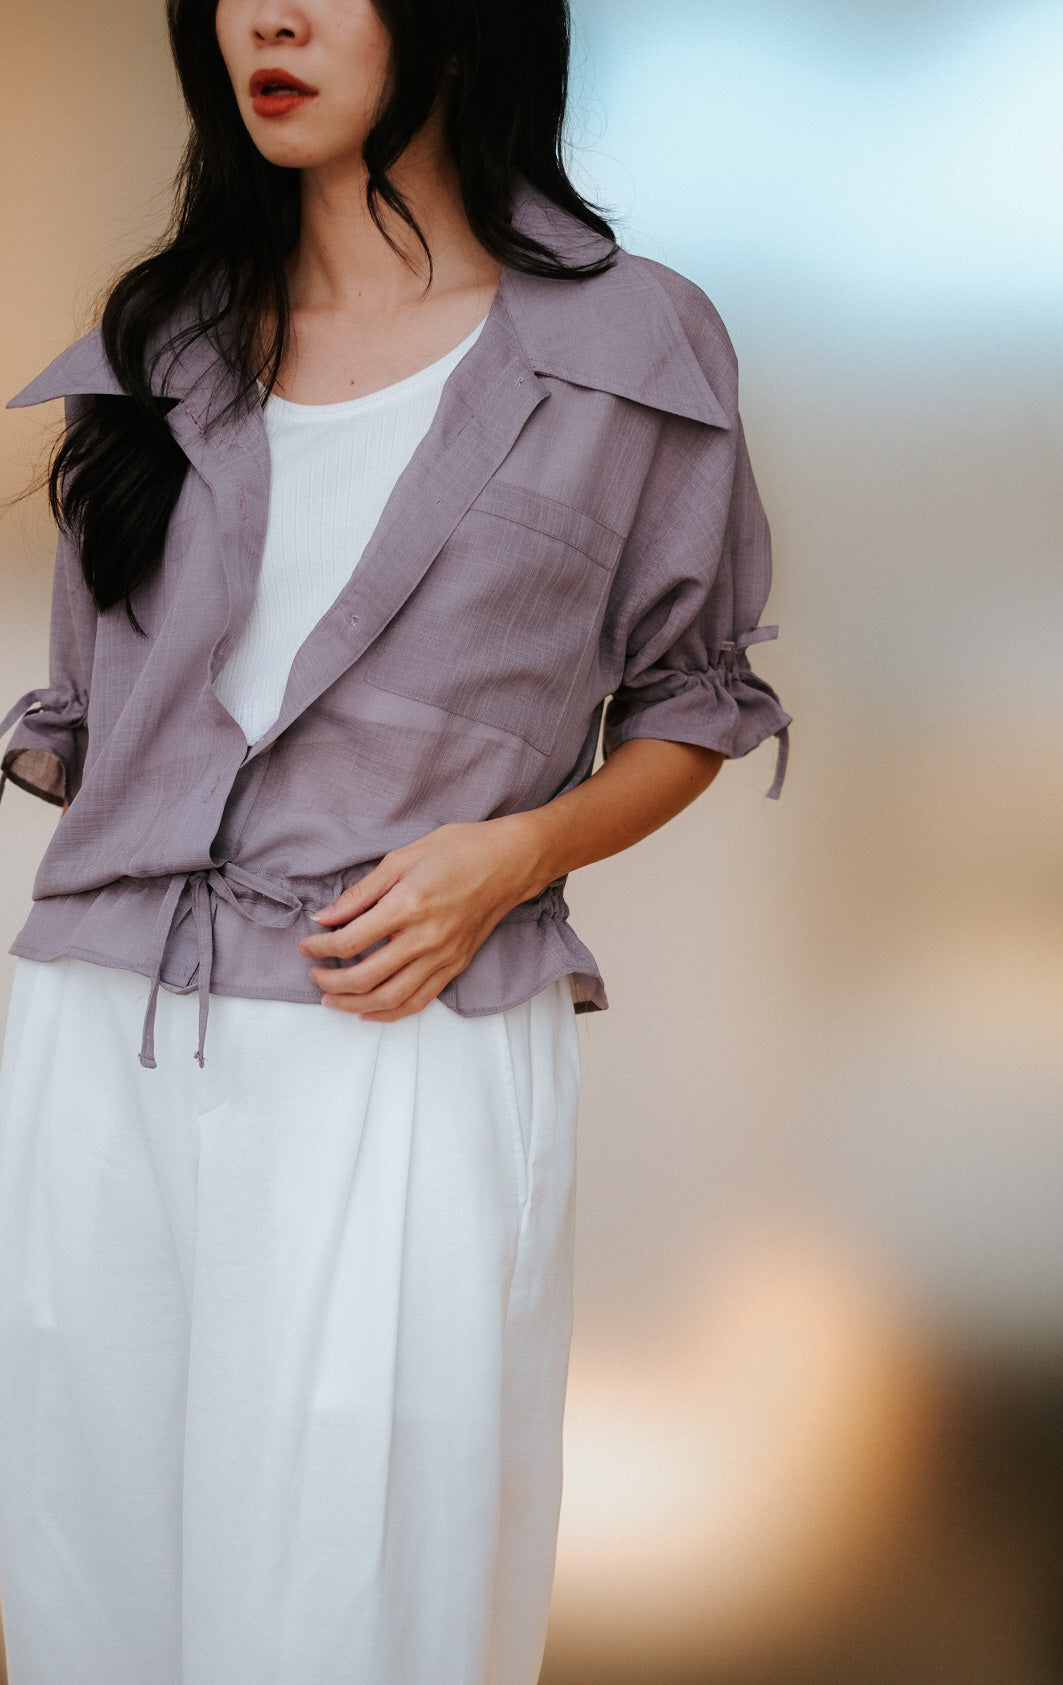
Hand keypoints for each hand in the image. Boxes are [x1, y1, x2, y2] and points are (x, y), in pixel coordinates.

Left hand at [297, 817, 540, 1022]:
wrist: (510, 862)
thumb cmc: (458, 850)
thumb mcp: (402, 857)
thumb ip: (361, 892)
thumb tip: (325, 917)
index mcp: (407, 905)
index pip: (350, 940)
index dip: (320, 947)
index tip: (306, 946)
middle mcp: (425, 938)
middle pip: (365, 976)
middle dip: (330, 981)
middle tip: (313, 974)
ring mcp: (442, 957)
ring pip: (390, 997)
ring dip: (354, 1004)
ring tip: (331, 1000)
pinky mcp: (455, 966)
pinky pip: (419, 1000)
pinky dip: (390, 1012)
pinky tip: (368, 1011)